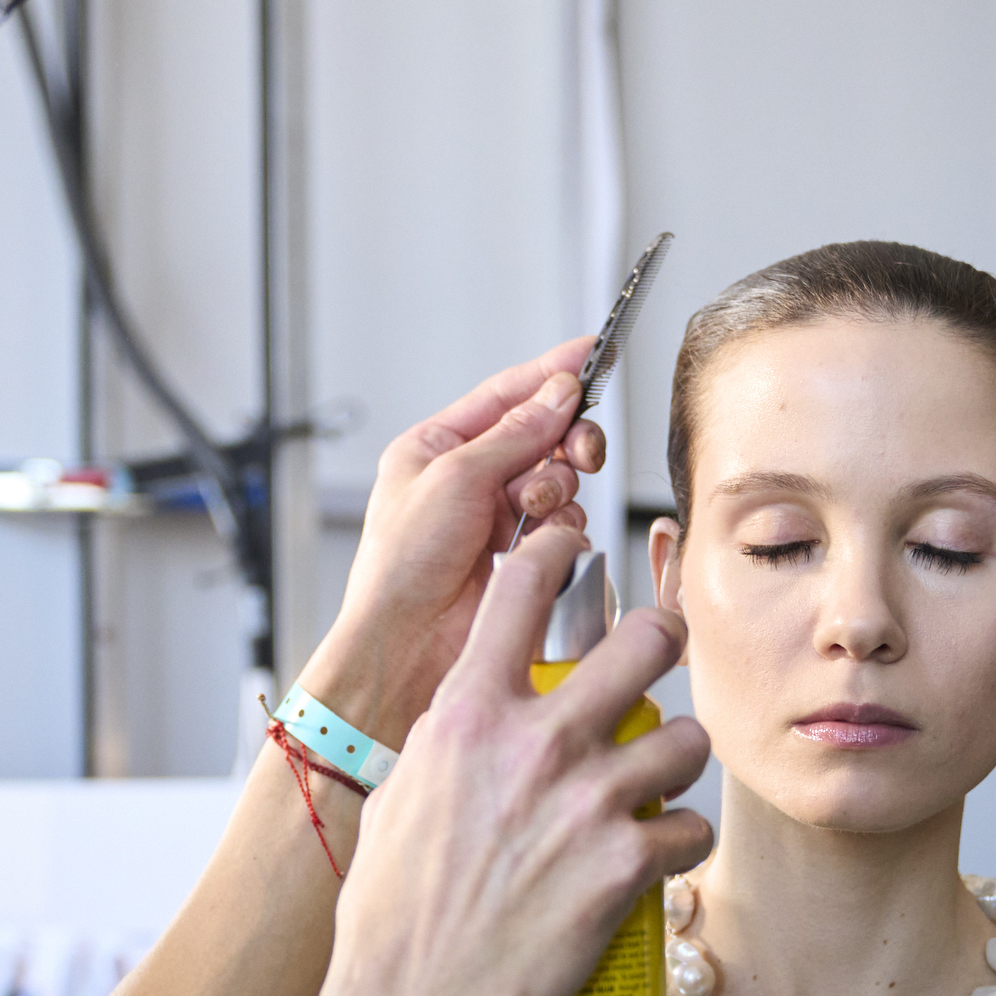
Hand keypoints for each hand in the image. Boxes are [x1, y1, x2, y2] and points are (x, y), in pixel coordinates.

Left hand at [295, 340, 609, 747]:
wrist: (407, 643)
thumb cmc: (402, 566)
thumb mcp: (454, 477)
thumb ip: (515, 433)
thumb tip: (559, 394)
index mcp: (437, 448)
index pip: (505, 396)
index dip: (551, 373)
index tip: (593, 353)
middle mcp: (469, 480)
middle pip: (542, 436)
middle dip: (566, 439)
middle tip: (580, 450)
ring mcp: (497, 519)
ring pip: (559, 481)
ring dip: (554, 491)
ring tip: (530, 512)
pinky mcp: (523, 557)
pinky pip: (565, 526)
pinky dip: (560, 531)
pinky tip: (537, 543)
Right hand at [303, 523, 711, 995]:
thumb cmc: (392, 914)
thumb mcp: (399, 799)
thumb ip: (445, 745)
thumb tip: (466, 723)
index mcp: (468, 712)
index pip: (523, 587)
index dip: (558, 551)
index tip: (577, 549)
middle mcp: (535, 741)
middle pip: (646, 641)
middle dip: (663, 643)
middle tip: (660, 662)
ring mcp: (588, 799)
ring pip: (688, 736)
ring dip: (680, 756)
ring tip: (660, 778)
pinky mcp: (627, 864)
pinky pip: (690, 828)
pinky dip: (681, 844)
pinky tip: (658, 858)